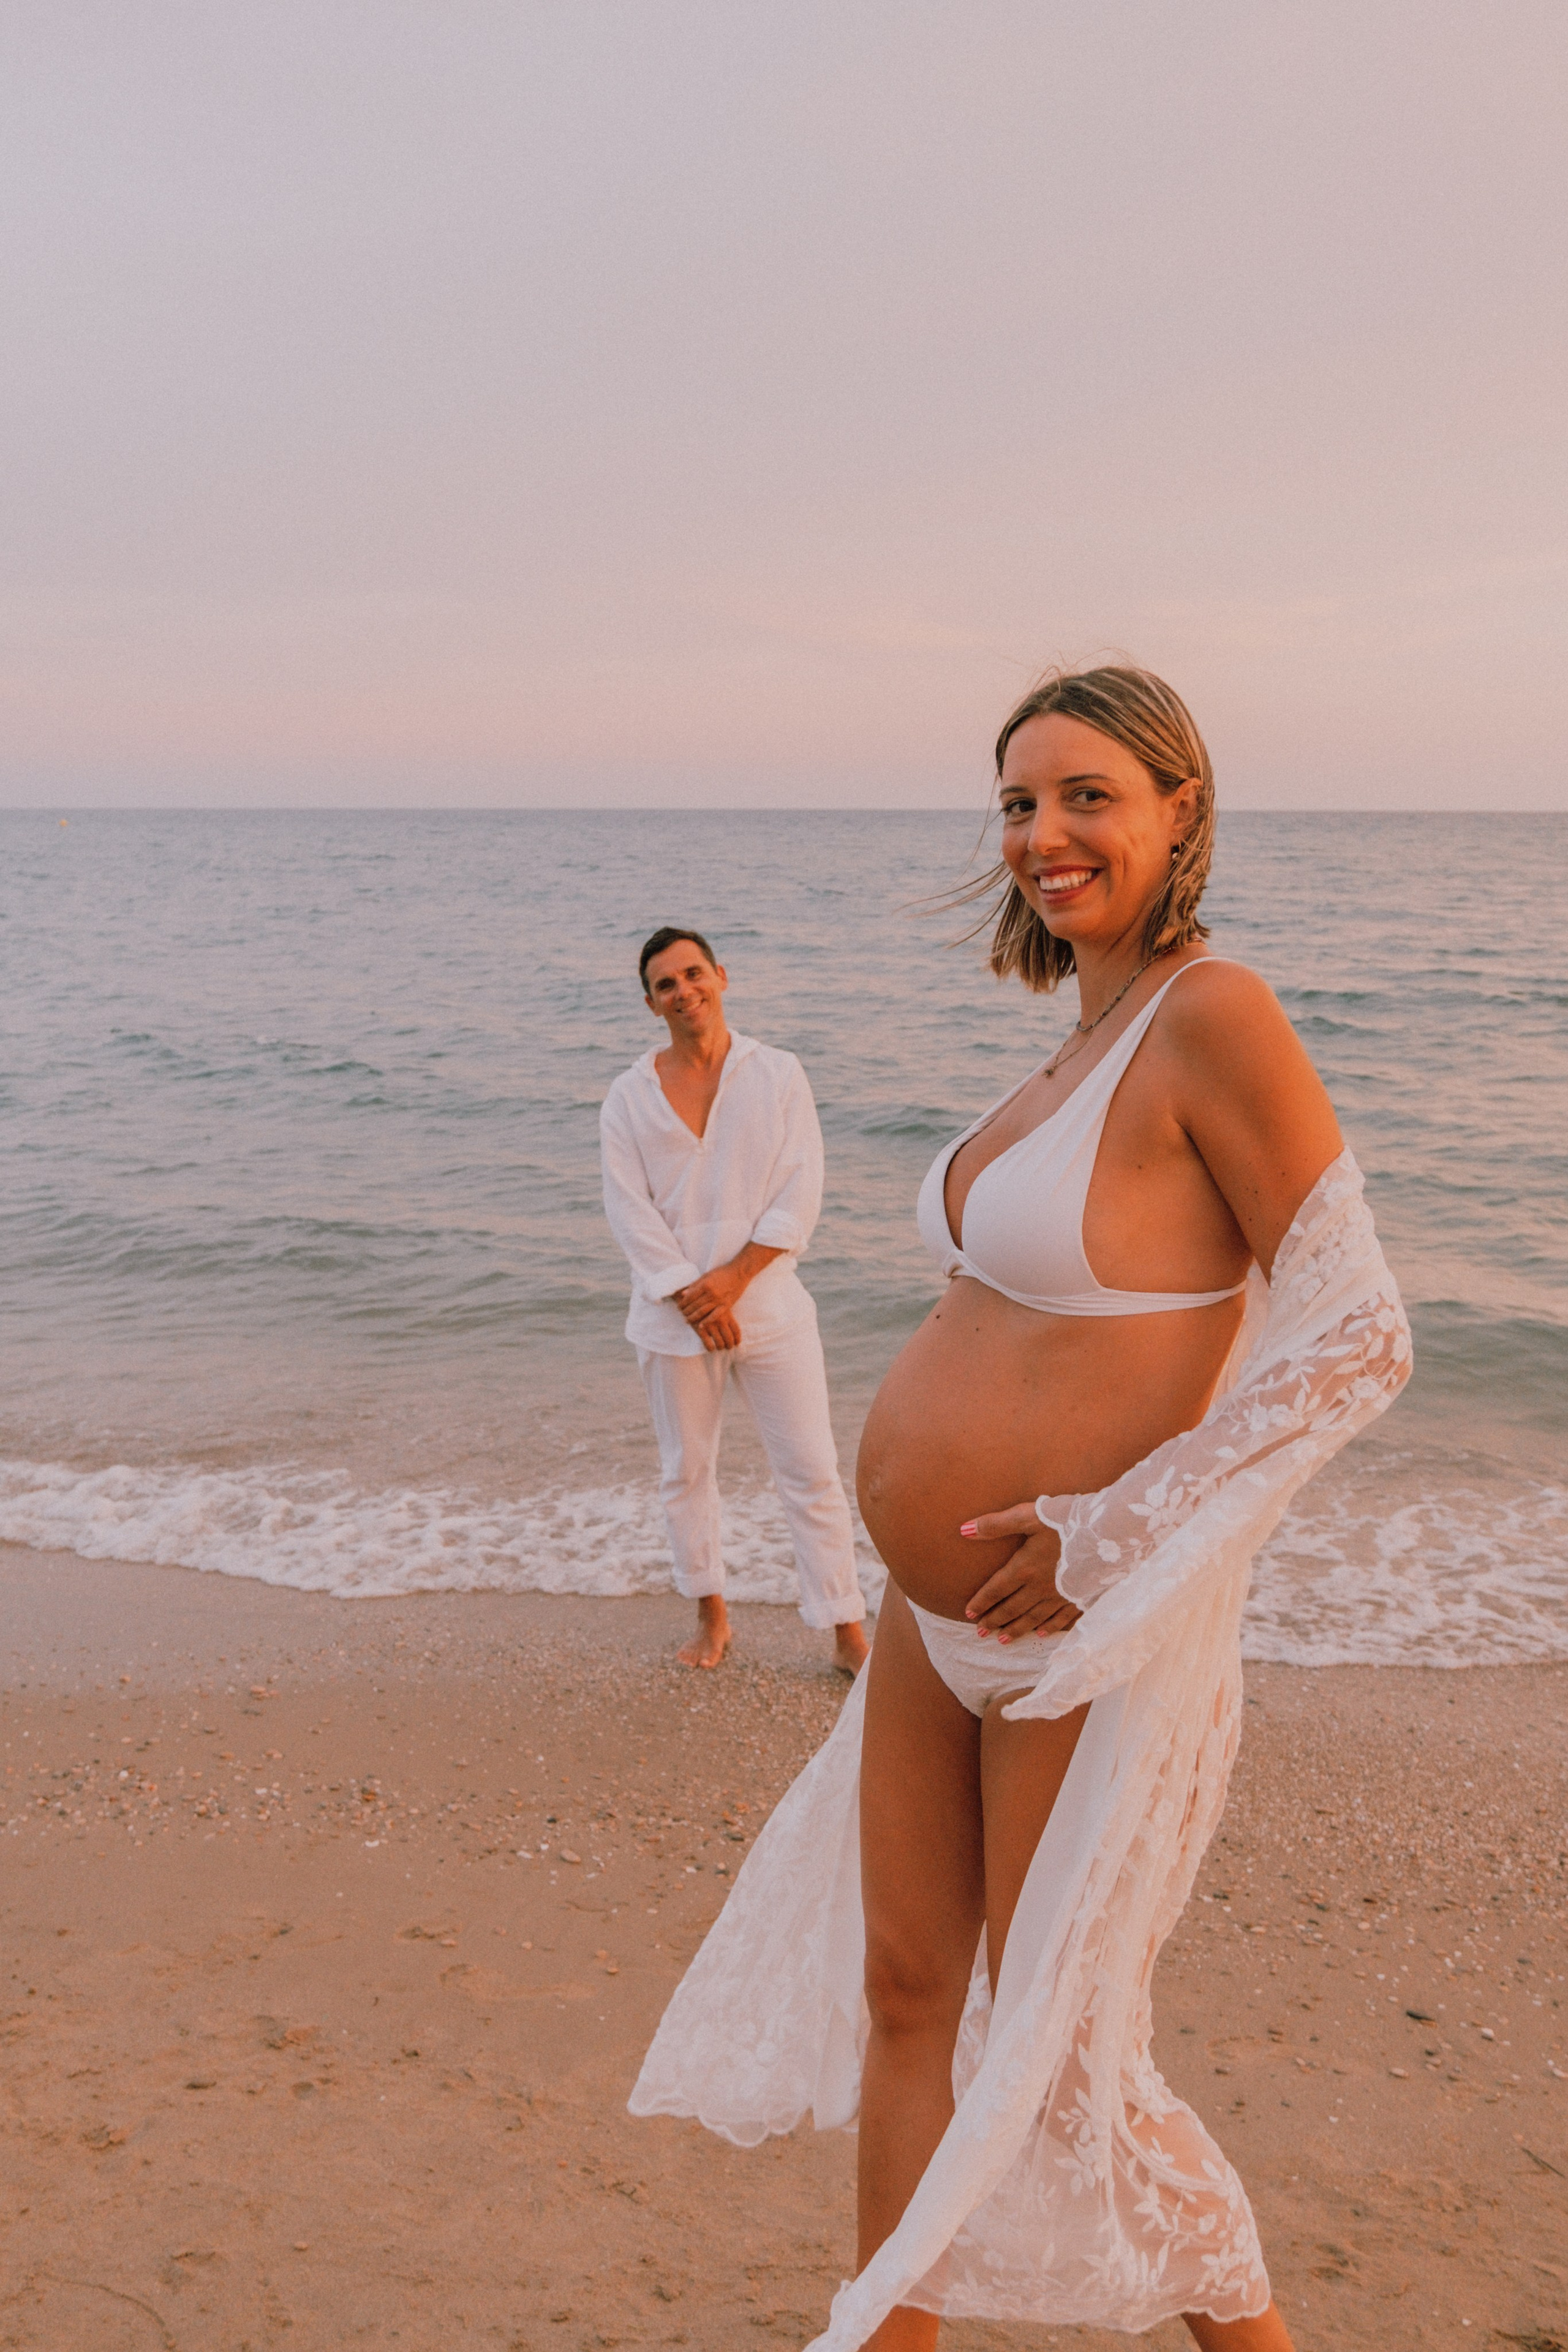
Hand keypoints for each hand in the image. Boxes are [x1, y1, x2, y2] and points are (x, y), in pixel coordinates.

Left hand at [673, 1263, 746, 1327]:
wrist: (739, 1273)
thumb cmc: (722, 1272)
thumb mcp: (707, 1275)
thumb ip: (695, 1285)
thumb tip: (683, 1293)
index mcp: (705, 1284)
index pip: (690, 1296)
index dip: (683, 1302)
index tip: (679, 1306)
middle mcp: (711, 1293)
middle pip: (694, 1305)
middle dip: (686, 1310)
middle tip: (681, 1314)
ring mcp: (719, 1300)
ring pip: (702, 1311)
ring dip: (693, 1317)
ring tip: (687, 1320)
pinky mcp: (726, 1305)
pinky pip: (715, 1316)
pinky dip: (707, 1321)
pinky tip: (700, 1326)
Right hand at [694, 1307, 741, 1351]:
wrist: (691, 1299)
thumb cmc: (707, 1303)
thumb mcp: (719, 1305)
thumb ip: (726, 1316)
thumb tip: (732, 1328)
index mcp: (727, 1314)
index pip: (736, 1330)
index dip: (737, 1339)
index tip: (736, 1343)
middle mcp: (720, 1320)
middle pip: (729, 1338)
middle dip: (729, 1345)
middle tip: (728, 1347)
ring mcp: (711, 1325)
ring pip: (720, 1343)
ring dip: (720, 1347)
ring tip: (719, 1347)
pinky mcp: (701, 1329)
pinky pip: (708, 1344)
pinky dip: (710, 1348)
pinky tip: (710, 1348)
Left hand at [959, 1504, 1081, 1643]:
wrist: (1109, 1533)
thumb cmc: (1066, 1520)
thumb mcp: (1028, 1515)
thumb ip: (996, 1524)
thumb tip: (964, 1530)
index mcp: (1024, 1568)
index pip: (996, 1589)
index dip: (981, 1602)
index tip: (968, 1614)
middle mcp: (1040, 1588)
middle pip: (1012, 1608)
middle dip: (995, 1621)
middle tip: (980, 1632)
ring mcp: (1060, 1596)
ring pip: (1033, 1618)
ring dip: (1016, 1629)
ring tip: (1002, 1640)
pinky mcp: (1079, 1597)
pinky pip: (1060, 1619)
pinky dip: (1049, 1627)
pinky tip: (1041, 1633)